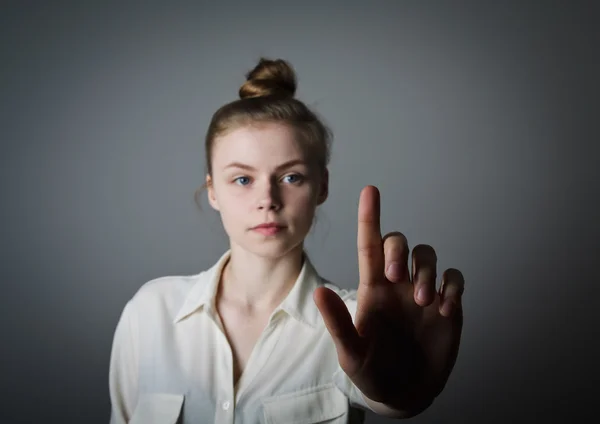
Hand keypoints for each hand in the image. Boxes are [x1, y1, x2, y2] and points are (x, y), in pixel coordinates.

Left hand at [314, 185, 464, 411]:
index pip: (370, 245)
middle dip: (399, 250)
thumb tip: (319, 292)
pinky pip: (454, 279)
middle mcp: (397, 284)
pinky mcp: (447, 306)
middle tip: (396, 277)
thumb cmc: (371, 371)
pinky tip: (444, 308)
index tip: (370, 191)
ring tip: (424, 301)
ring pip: (428, 256)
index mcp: (371, 289)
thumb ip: (338, 323)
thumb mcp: (351, 352)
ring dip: (427, 271)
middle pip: (400, 243)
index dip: (370, 217)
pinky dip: (452, 287)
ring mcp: (423, 293)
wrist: (403, 393)